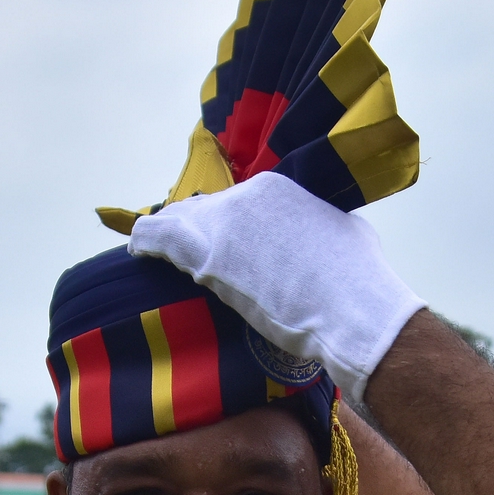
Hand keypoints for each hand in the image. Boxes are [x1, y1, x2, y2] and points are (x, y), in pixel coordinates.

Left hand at [127, 173, 423, 399]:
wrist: (350, 306)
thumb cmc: (357, 275)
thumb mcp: (342, 230)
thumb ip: (316, 224)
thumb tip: (316, 232)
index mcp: (276, 188)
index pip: (238, 202)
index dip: (228, 222)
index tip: (225, 239)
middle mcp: (244, 198)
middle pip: (205, 210)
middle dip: (196, 227)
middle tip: (186, 247)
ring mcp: (223, 225)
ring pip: (180, 222)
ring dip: (168, 234)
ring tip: (153, 246)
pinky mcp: (207, 257)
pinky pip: (161, 239)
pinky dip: (148, 243)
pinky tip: (136, 249)